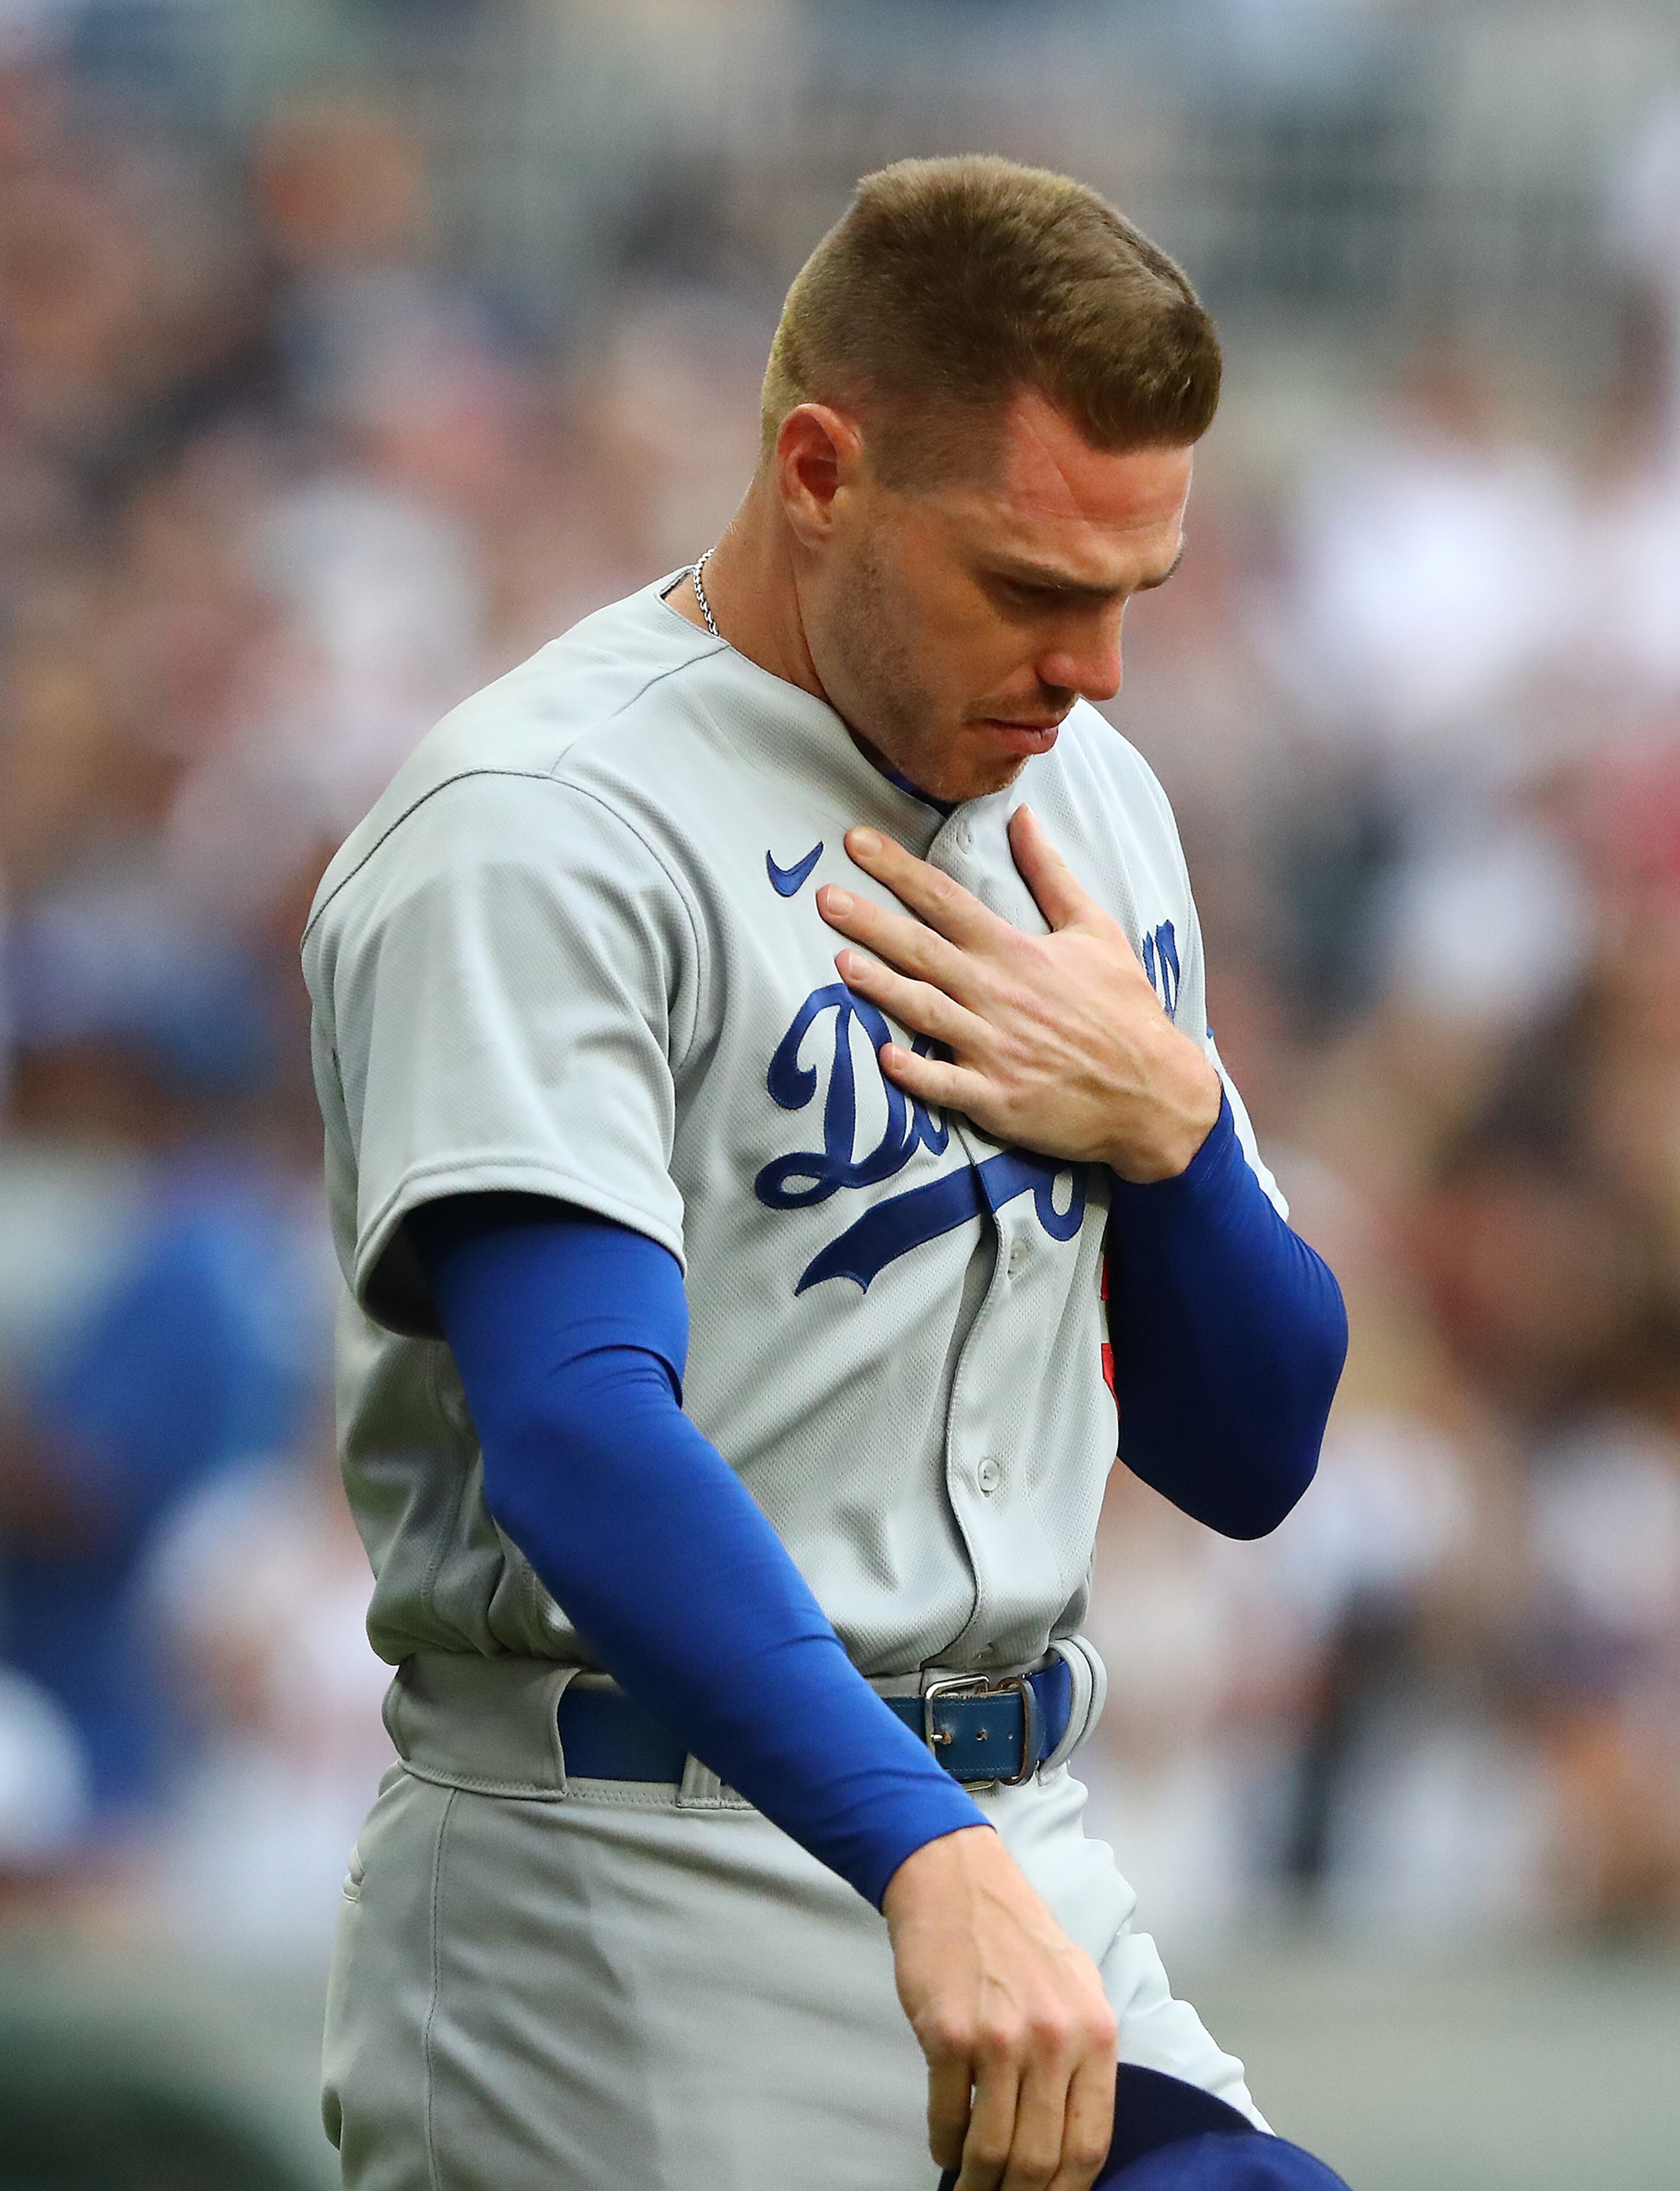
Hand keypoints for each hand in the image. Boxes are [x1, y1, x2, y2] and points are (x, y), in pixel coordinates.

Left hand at [816, 808, 1220, 1182]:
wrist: (1155, 1093)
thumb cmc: (1123, 1009)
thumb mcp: (1097, 931)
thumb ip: (1051, 875)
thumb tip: (1023, 817)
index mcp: (1017, 951)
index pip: (946, 899)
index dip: (898, 870)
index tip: (856, 842)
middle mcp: (999, 995)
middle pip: (923, 950)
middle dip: (870, 921)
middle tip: (823, 897)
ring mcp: (996, 1048)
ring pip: (926, 1011)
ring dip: (882, 987)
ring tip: (840, 963)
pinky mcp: (997, 1097)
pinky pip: (946, 1084)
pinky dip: (915, 1072)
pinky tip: (883, 1057)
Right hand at [883, 1825, 1117, 2190]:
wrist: (957, 1882)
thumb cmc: (1016, 1937)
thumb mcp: (1077, 1988)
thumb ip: (1083, 2059)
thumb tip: (1074, 2139)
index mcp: (1094, 2033)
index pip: (1090, 2144)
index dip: (1068, 2190)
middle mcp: (1054, 2039)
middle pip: (1040, 2159)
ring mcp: (999, 2037)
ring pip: (992, 2148)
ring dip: (977, 2182)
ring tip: (970, 2187)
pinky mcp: (948, 2034)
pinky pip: (946, 2115)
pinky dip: (943, 2144)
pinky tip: (944, 2147)